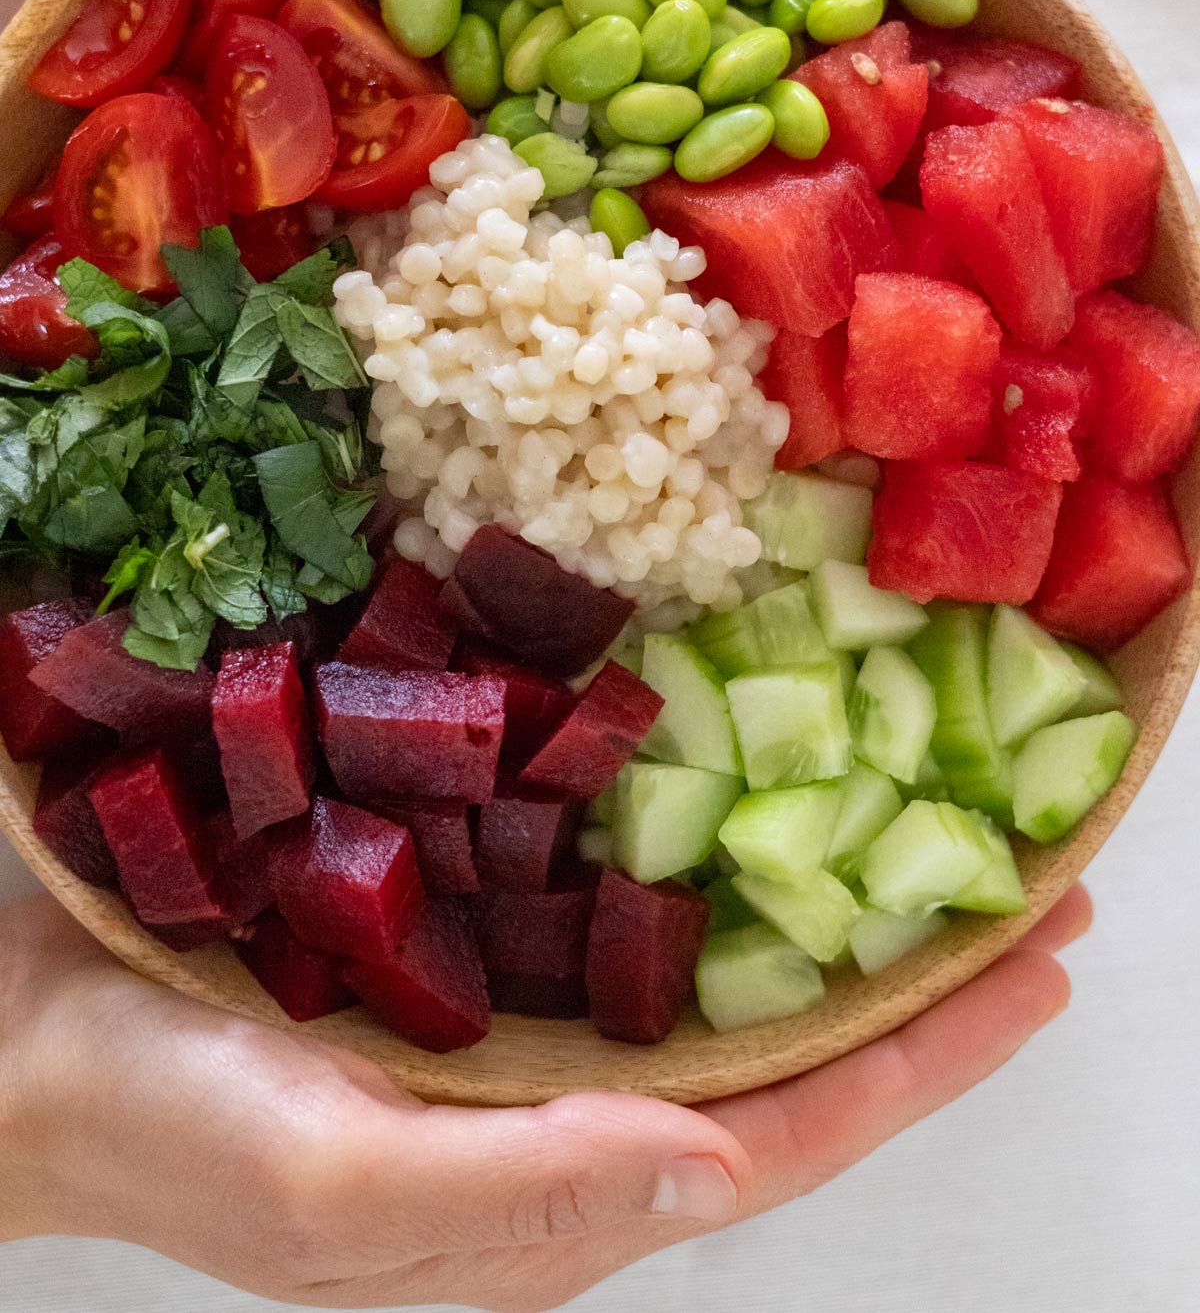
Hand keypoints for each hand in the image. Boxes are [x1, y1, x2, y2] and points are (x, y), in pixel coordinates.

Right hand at [0, 885, 1087, 1306]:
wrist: (36, 1036)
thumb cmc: (172, 1129)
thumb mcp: (336, 1186)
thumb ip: (520, 1190)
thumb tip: (716, 1163)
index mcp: (556, 1187)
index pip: (787, 1125)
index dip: (924, 1052)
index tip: (1039, 965)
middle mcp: (564, 1099)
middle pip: (779, 1041)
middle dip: (913, 972)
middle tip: (1034, 883)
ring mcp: (520, 1013)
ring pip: (712, 961)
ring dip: (823, 897)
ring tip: (926, 823)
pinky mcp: (467, 931)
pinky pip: (611, 886)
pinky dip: (694, 840)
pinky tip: (737, 771)